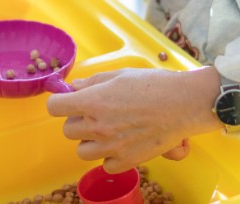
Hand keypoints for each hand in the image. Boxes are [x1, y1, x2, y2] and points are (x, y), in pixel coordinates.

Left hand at [46, 67, 222, 172]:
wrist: (184, 104)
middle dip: (78, 121)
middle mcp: (97, 126)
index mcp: (92, 102)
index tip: (68, 101)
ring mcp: (111, 147)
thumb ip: (93, 82)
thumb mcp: (120, 74)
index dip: (60, 103)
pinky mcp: (126, 161)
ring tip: (109, 131)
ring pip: (82, 151)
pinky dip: (110, 157)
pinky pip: (105, 164)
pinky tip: (123, 143)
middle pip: (68, 130)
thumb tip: (74, 87)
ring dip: (91, 142)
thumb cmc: (155, 84)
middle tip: (97, 114)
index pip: (54, 107)